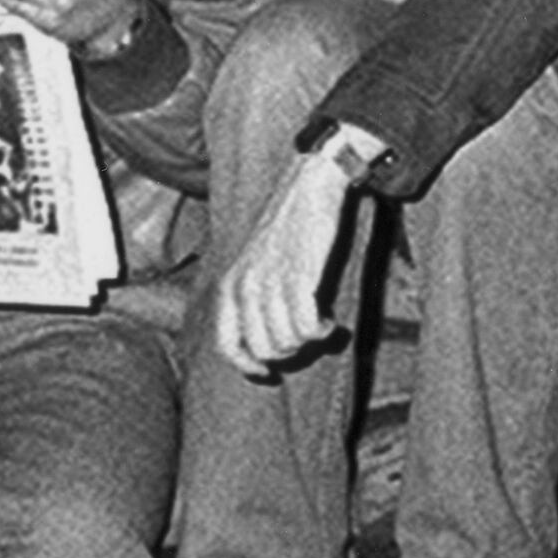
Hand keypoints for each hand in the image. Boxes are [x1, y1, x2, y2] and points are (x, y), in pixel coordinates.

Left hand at [211, 146, 366, 377]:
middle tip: (309, 342)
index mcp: (229, 284)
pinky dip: (321, 333)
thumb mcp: (255, 260)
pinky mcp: (299, 277)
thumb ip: (252, 295)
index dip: (247, 366)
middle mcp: (244, 287)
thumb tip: (266, 337)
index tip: (269, 373)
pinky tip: (331, 324)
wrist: (310, 184)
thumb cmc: (288, 223)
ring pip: (285, 342)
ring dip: (308, 343)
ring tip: (323, 330)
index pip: (227, 344)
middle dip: (289, 354)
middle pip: (262, 349)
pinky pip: (306, 327)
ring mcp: (270, 283)